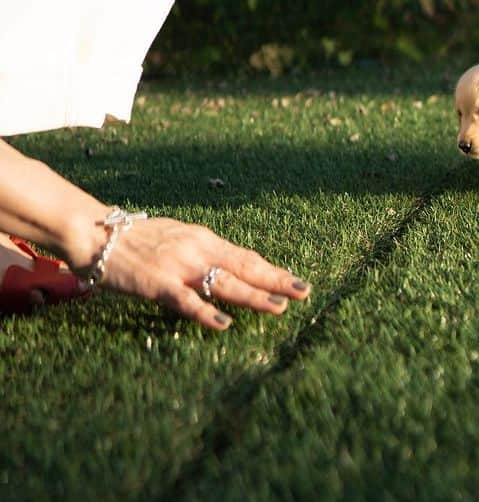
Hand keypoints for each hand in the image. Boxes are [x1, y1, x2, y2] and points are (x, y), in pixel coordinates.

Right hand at [81, 216, 310, 329]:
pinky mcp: (158, 283)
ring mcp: (179, 266)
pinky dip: (207, 313)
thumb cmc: (135, 238)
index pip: (245, 256)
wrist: (96, 232)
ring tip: (279, 307)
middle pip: (244, 267)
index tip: (295, 280)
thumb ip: (200, 253)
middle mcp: (198, 249)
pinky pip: (187, 301)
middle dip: (275, 280)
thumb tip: (224, 268)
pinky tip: (224, 324)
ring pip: (224, 283)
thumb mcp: (177, 238)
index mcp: (204, 239)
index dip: (271, 269)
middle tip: (304, 291)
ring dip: (253, 296)